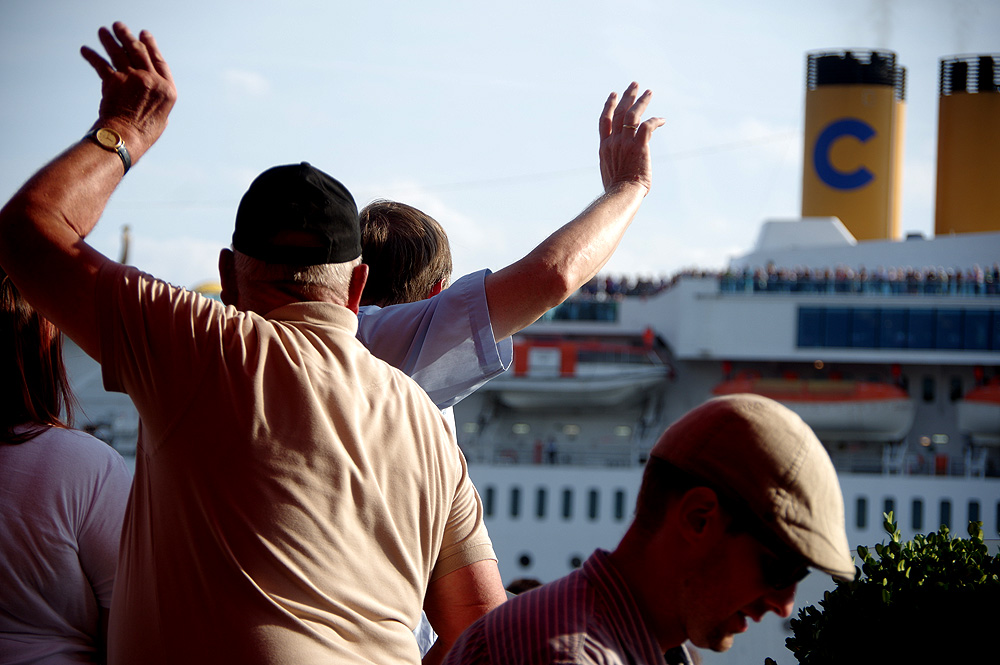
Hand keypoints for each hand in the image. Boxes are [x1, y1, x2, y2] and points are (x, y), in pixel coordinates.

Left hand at [80, 22, 176, 160]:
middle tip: (119, 26)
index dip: (151, 45)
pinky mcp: (114, 81)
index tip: (144, 34)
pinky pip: (100, 63)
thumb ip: (158, 104)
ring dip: (109, 39)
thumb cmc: (143, 134)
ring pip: (119, 52)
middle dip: (127, 36)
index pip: (159, 60)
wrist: (126, 138)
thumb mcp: (161, 118)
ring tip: (103, 31)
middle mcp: (151, 80)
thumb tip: (153, 99)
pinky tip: (85, 50)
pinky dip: (91, 55)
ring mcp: (133, 78)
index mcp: (167, 89)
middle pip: (138, 51)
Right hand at [598, 82, 664, 193]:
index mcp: (604, 147)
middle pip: (619, 112)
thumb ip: (612, 163)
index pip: (605, 120)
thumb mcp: (609, 173)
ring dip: (641, 101)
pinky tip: (662, 120)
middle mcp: (613, 141)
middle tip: (634, 85)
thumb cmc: (617, 191)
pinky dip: (655, 120)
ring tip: (649, 92)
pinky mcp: (639, 146)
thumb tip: (619, 166)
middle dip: (627, 97)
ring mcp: (625, 143)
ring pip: (632, 114)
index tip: (614, 94)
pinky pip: (648, 126)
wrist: (622, 195)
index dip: (609, 105)